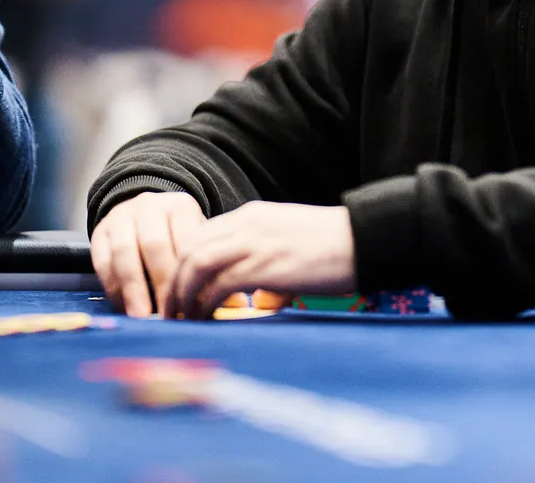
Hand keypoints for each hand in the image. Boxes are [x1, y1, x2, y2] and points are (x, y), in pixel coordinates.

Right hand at [90, 191, 206, 318]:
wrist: (143, 214)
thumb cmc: (177, 237)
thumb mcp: (197, 243)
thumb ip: (212, 270)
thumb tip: (235, 303)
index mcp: (181, 206)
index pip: (187, 240)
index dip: (191, 274)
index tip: (196, 306)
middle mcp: (150, 206)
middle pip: (155, 245)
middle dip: (162, 284)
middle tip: (169, 315)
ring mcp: (121, 216)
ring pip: (125, 252)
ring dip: (133, 287)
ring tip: (142, 316)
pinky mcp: (99, 231)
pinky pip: (103, 260)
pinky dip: (113, 286)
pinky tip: (124, 307)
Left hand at [163, 201, 355, 320]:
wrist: (364, 240)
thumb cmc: (335, 248)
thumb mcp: (291, 245)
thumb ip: (268, 265)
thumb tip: (259, 300)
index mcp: (252, 215)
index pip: (201, 236)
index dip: (185, 266)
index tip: (181, 292)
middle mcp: (246, 224)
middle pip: (190, 248)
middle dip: (174, 281)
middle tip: (170, 310)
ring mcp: (253, 242)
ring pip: (196, 263)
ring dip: (182, 293)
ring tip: (180, 319)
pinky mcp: (263, 265)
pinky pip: (218, 284)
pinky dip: (205, 303)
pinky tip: (205, 319)